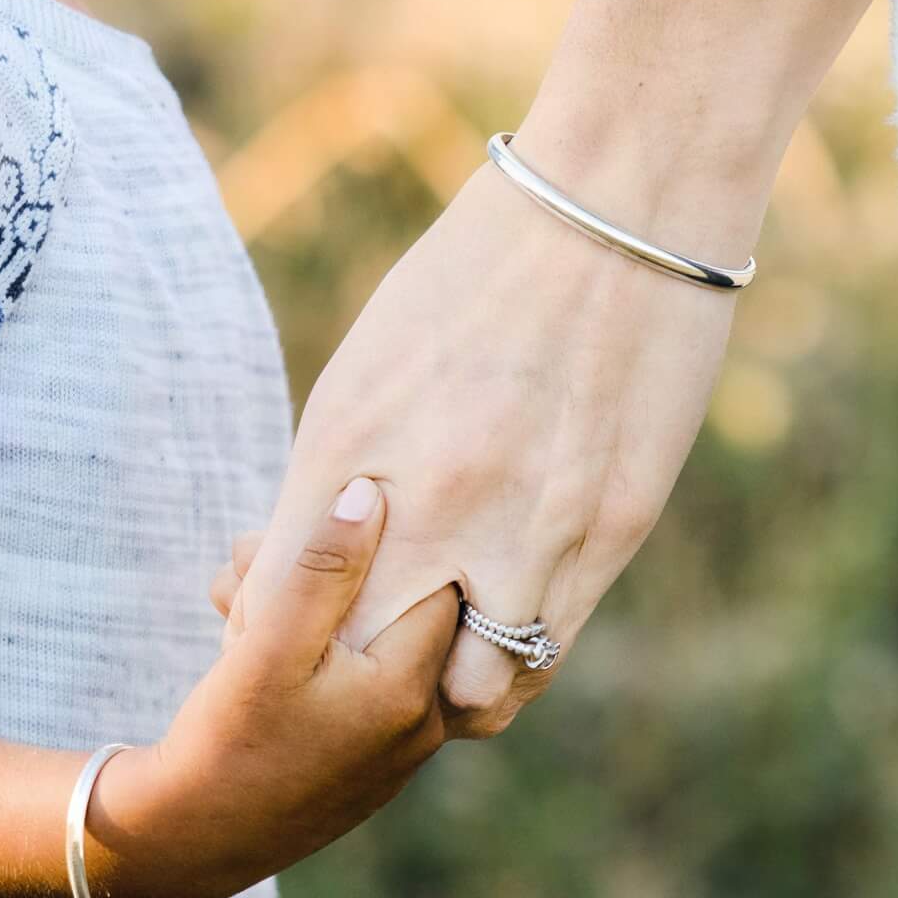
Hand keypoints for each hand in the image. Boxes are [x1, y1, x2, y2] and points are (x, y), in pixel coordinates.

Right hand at [92, 480, 460, 897]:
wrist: (190, 841)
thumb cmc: (227, 741)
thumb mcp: (268, 646)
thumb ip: (321, 569)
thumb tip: (370, 493)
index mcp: (410, 690)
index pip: (440, 581)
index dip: (385, 539)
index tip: (326, 516)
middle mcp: (422, 721)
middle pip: (398, 609)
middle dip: (331, 571)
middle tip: (250, 553)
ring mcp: (396, 744)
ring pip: (369, 641)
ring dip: (309, 606)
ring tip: (232, 591)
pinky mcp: (365, 756)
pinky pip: (354, 678)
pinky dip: (311, 648)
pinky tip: (243, 630)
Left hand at [228, 0, 897, 739]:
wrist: (620, 200)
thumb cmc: (480, 269)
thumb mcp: (374, 365)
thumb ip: (340, 472)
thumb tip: (319, 554)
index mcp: (346, 448)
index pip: (279, 602)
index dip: (277, 629)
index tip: (289, 620)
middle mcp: (426, 504)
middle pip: (356, 667)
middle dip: (348, 677)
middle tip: (361, 655)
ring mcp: (522, 528)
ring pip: (463, 697)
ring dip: (445, 689)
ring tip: (445, 649)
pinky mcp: (609, 533)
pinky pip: (544, 655)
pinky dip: (517, 662)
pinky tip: (508, 622)